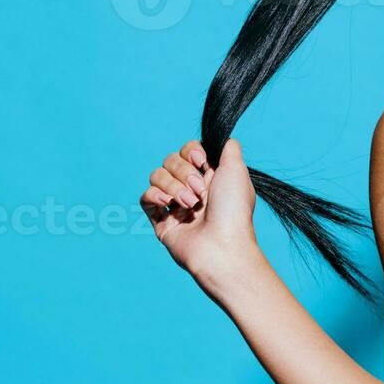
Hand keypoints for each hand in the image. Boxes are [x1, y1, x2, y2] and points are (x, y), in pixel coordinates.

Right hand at [141, 138, 259, 285]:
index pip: (189, 150)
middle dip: (184, 172)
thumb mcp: (237, 170)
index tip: (202, 161)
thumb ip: (228, 147)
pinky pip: (146, 197)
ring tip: (190, 204)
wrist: (221, 246)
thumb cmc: (233, 210)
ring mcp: (175, 204)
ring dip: (173, 186)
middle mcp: (192, 188)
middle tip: (200, 192)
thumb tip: (221, 137)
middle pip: (171, 160)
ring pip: (157, 175)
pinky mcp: (161, 220)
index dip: (191, 151)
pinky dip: (155, 195)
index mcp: (210, 176)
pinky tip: (168, 204)